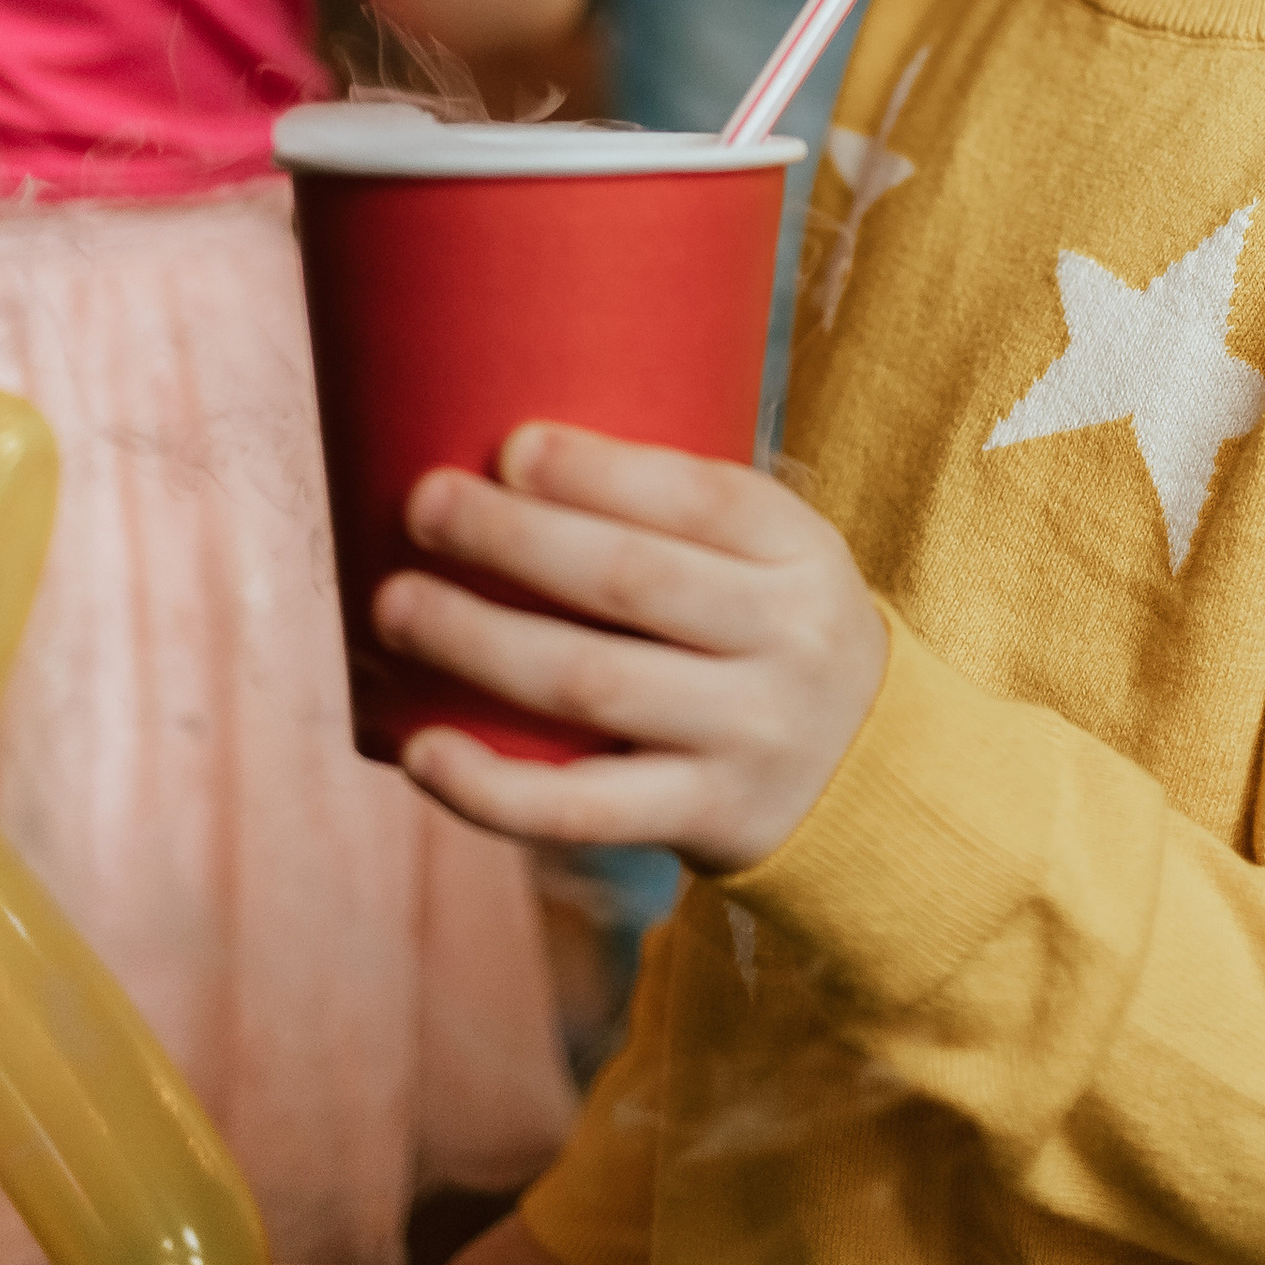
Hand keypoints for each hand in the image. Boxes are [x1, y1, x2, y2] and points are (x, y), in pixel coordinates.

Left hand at [380, 423, 888, 875]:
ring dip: (478, 639)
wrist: (869, 773)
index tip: (509, 447)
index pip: (701, 499)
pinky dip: (490, 787)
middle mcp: (785, 640)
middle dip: (514, 538)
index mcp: (801, 551)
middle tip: (425, 504)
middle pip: (631, 580)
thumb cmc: (771, 630)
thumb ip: (676, 518)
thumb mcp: (773, 556)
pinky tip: (420, 751)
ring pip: (592, 683)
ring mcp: (746, 734)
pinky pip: (584, 809)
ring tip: (394, 605)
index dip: (599, 473)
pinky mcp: (705, 817)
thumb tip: (499, 460)